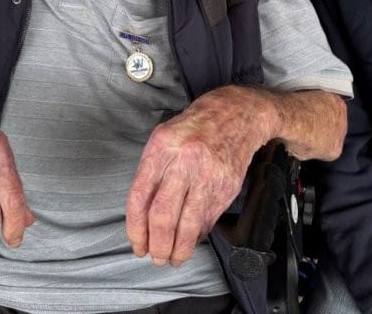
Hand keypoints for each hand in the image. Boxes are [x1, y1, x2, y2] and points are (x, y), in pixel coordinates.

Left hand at [126, 85, 275, 265]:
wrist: (236, 115)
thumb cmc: (194, 128)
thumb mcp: (163, 139)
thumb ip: (151, 173)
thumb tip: (142, 216)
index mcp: (162, 148)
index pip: (140, 197)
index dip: (136, 228)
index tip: (137, 243)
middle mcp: (185, 161)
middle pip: (163, 215)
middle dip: (157, 244)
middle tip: (155, 256)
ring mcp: (208, 175)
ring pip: (188, 225)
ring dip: (179, 249)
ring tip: (173, 257)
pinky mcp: (226, 187)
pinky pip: (208, 220)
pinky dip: (197, 235)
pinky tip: (191, 239)